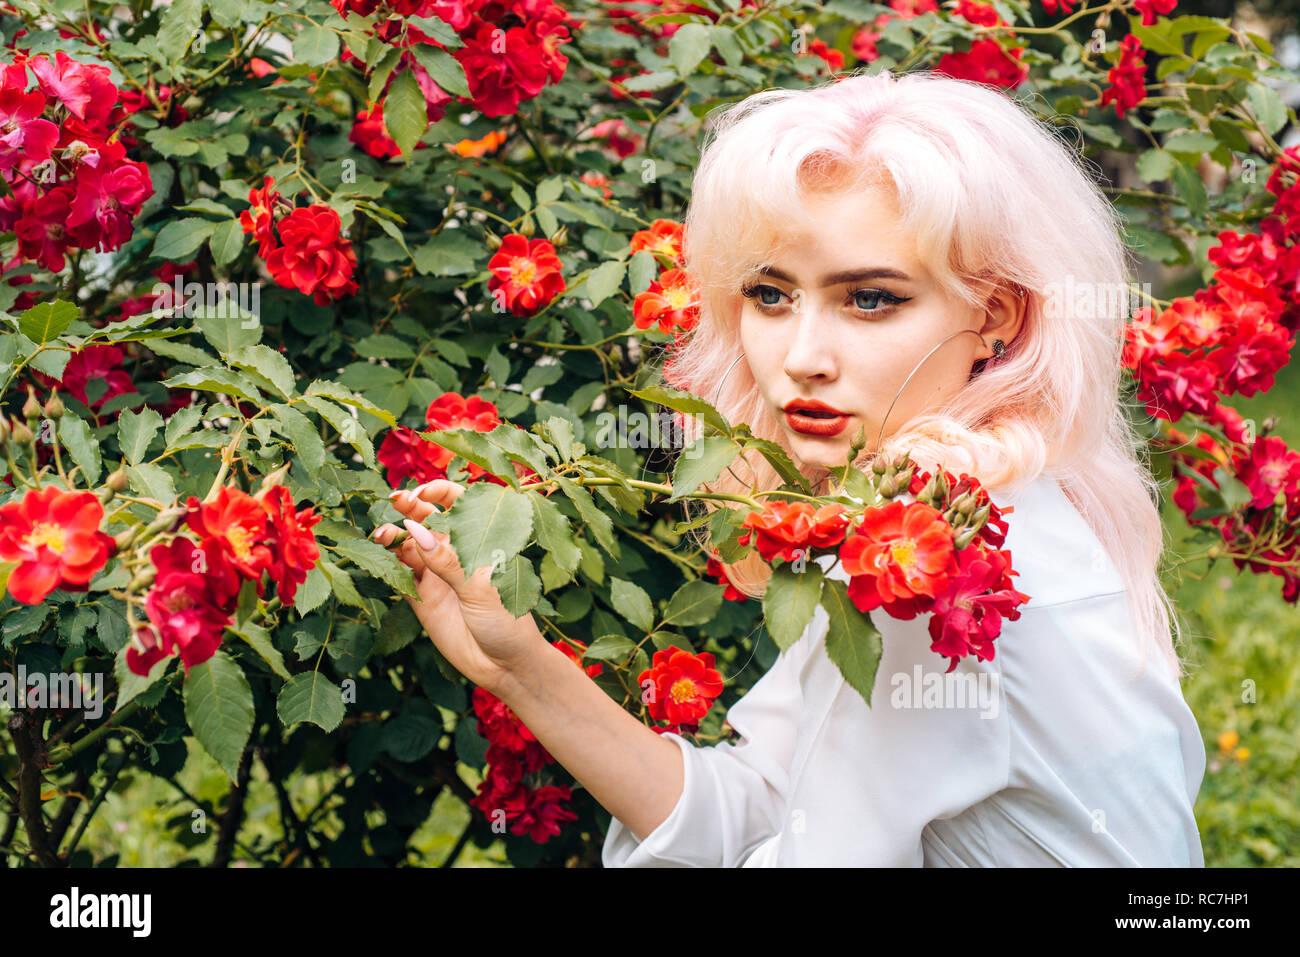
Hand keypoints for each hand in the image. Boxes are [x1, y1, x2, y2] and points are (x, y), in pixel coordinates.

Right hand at [372, 479, 545, 693]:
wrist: (507, 666)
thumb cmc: (509, 620)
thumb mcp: (482, 587)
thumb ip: (448, 561)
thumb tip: (415, 531)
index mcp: (480, 540)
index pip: (459, 503)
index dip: (438, 492)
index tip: (420, 492)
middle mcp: (457, 553)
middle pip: (428, 520)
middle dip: (409, 508)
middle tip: (393, 502)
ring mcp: (438, 575)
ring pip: (409, 546)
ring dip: (394, 536)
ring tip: (382, 535)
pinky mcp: (422, 599)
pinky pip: (400, 576)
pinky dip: (388, 565)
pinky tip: (379, 559)